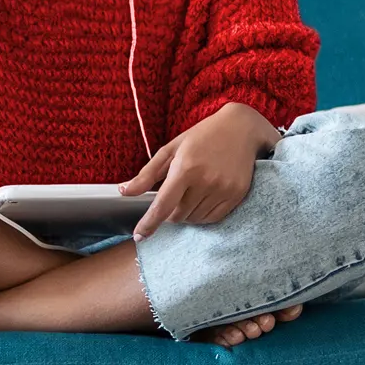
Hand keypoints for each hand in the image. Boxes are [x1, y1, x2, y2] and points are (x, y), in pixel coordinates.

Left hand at [123, 103, 278, 239]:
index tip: (138, 236)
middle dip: (170, 212)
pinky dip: (203, 215)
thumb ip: (147, 174)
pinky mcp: (237, 195)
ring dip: (187, 213)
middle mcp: (205, 181)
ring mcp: (223, 190)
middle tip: (175, 195)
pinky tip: (204, 198)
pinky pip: (213, 218)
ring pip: (195, 219)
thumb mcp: (171, 149)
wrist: (241, 128)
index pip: (163, 205)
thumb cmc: (202, 137)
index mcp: (185, 168)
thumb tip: (124, 191)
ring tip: (192, 192)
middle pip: (178, 216)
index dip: (149, 223)